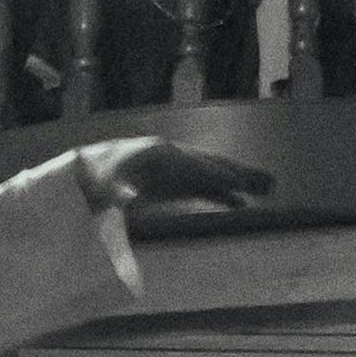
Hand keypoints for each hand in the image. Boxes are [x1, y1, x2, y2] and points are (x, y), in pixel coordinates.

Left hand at [78, 137, 275, 221]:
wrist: (85, 173)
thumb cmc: (95, 181)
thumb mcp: (104, 190)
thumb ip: (117, 195)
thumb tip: (126, 197)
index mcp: (160, 153)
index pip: (196, 164)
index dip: (218, 174)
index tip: (241, 182)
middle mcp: (173, 157)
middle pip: (213, 164)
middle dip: (240, 174)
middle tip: (270, 183)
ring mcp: (175, 168)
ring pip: (213, 174)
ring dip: (238, 182)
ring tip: (267, 189)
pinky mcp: (173, 182)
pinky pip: (204, 186)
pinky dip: (222, 193)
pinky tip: (239, 203)